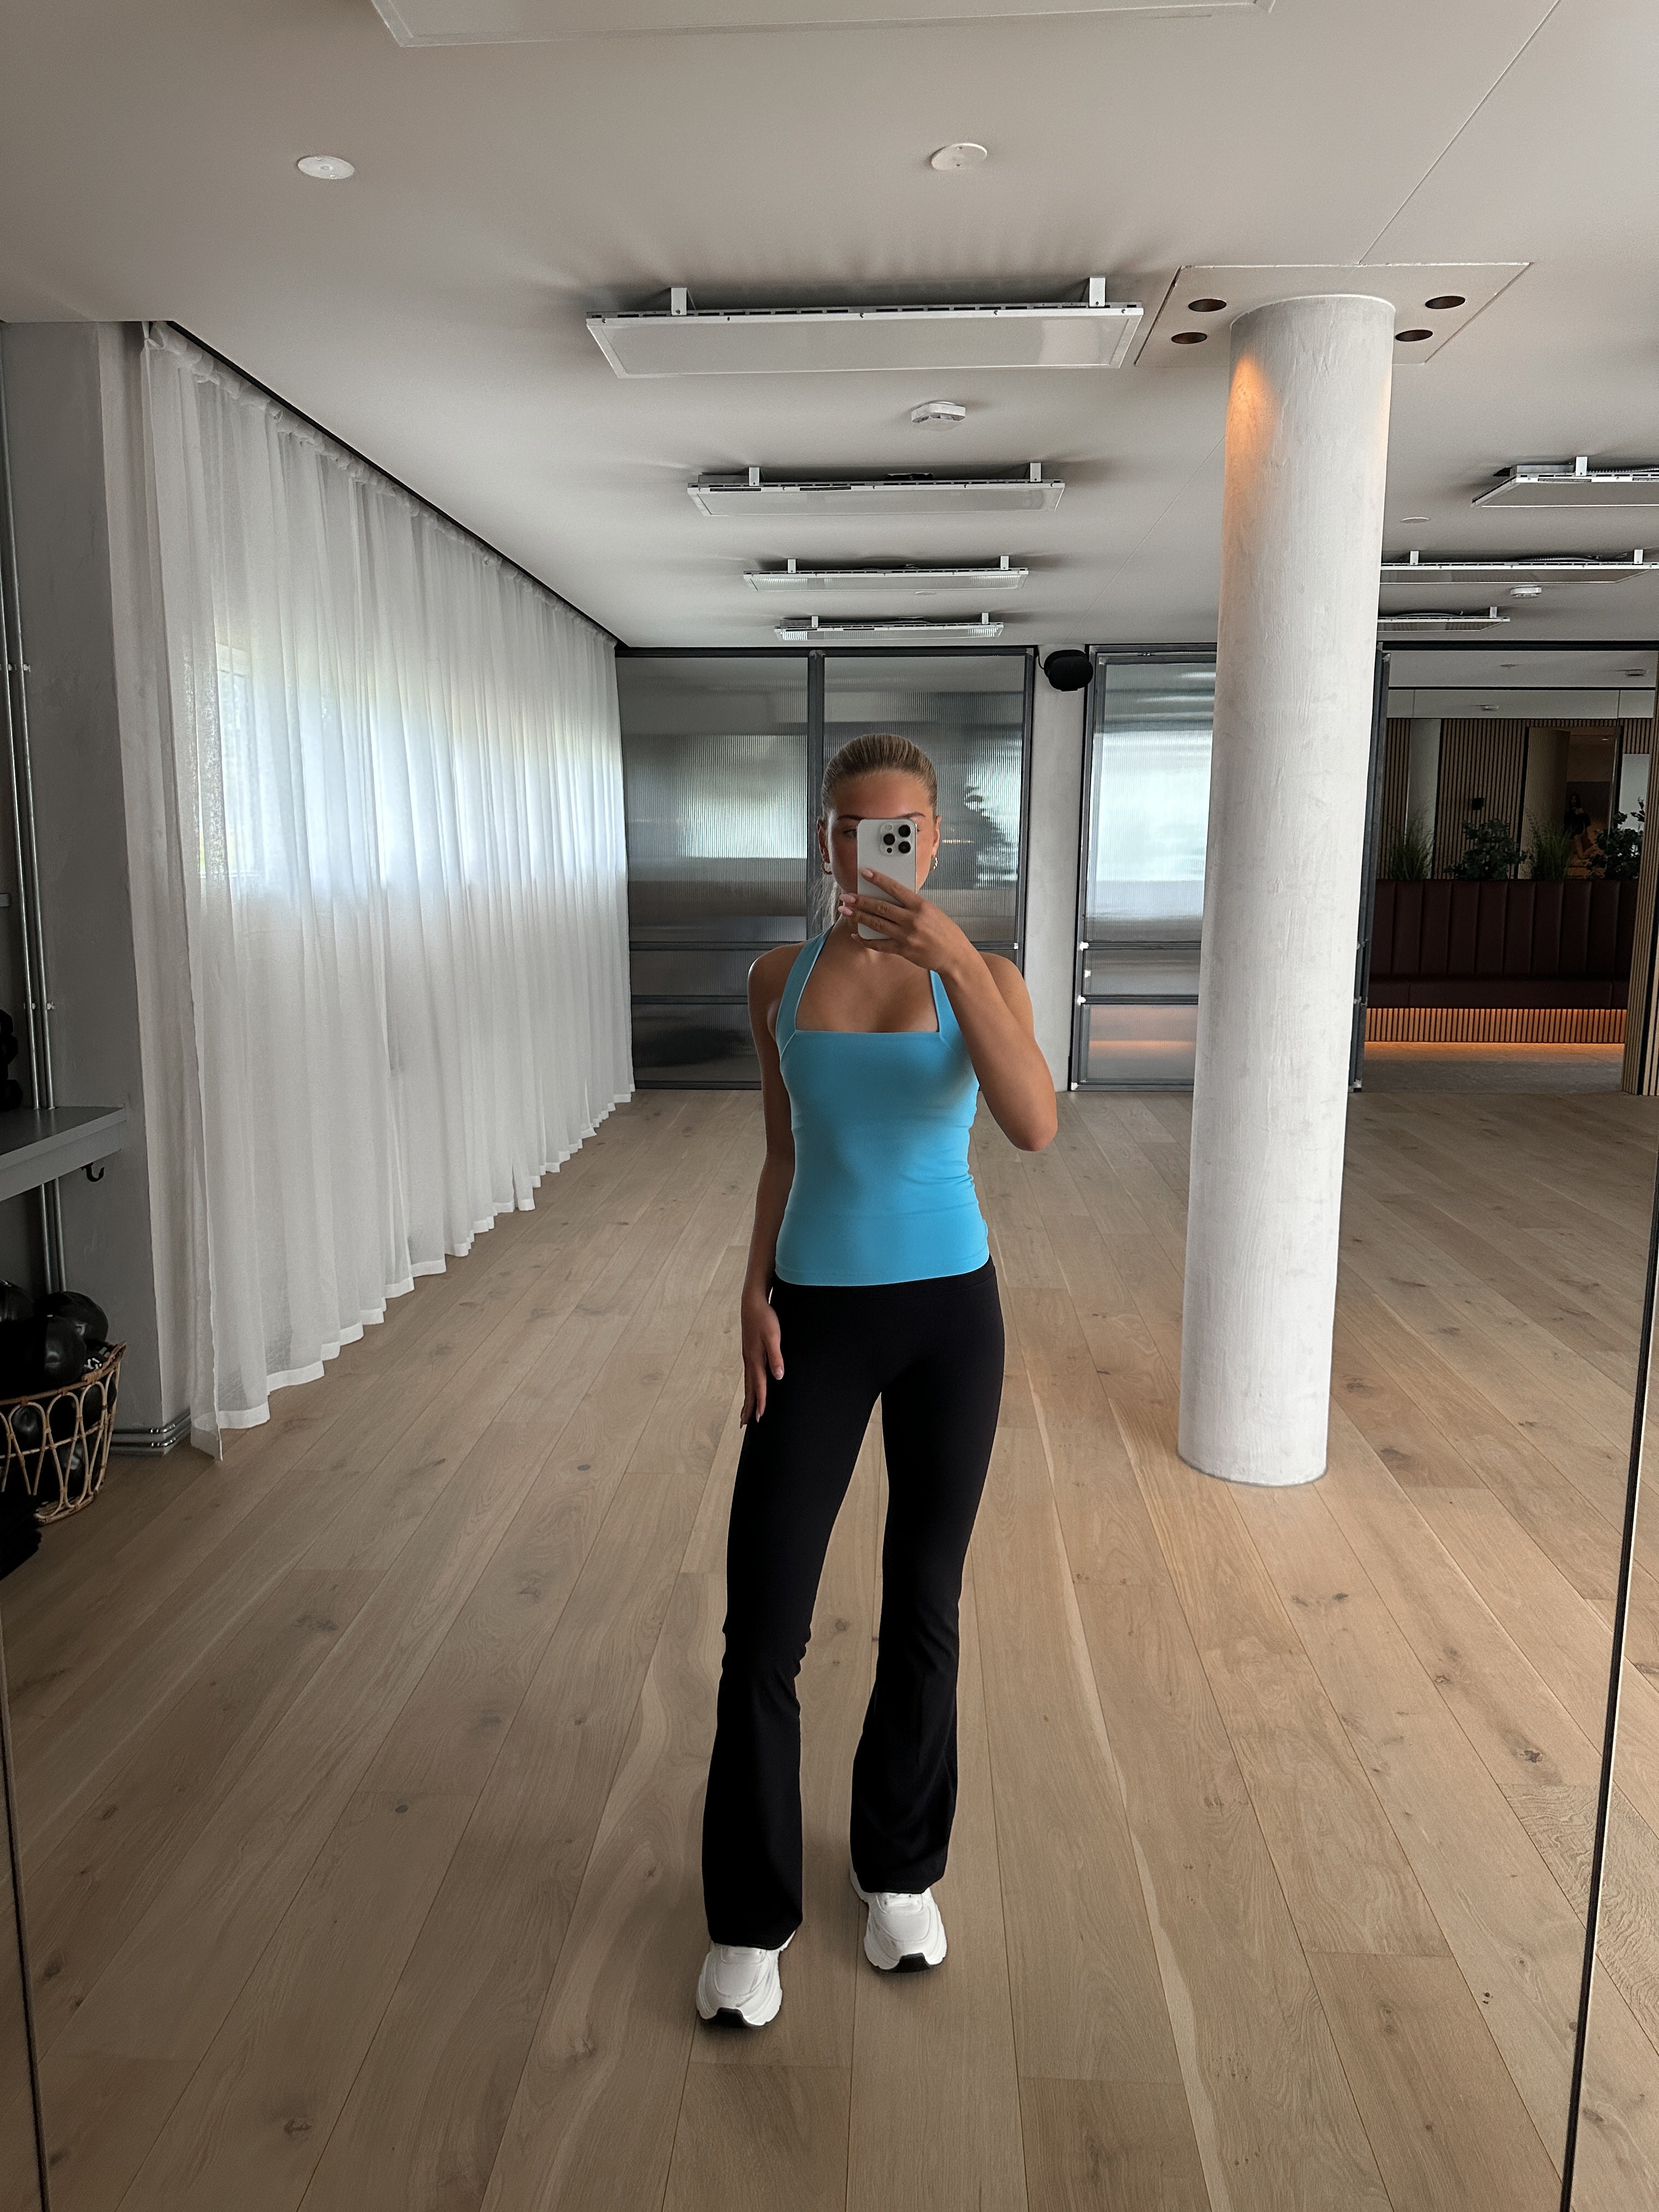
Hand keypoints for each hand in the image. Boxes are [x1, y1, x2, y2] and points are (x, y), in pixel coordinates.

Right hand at [741, 1287, 782, 1422]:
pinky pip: (749, 1374)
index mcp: (755, 1359)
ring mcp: (748, 1356)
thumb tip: (778, 1376)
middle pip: (749, 1388)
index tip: (760, 1418)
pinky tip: (751, 1386)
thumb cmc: (765, 1318)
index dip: (761, 1402)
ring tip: (745, 1411)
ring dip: (747, 1398)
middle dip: (748, 1406)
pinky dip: (749, 1385)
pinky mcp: (749, 1351)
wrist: (752, 1303)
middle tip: (744, 1424)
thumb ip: (776, 1357)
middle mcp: (749, 1360)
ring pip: (748, 1382)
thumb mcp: (773, 1336)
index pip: (759, 1386)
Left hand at [839, 870, 973, 976]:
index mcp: (921, 905)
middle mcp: (912, 919)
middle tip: (846, 896)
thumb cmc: (944, 932)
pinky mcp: (903, 950)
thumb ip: (912, 905)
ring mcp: (907, 936)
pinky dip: (866, 940)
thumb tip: (890, 898)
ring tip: (845, 911)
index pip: (895, 888)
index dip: (878, 879)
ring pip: (877, 924)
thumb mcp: (932, 911)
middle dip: (860, 901)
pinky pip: (880, 944)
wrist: (954, 955)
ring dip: (858, 917)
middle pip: (880, 907)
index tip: (864, 872)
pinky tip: (856, 936)